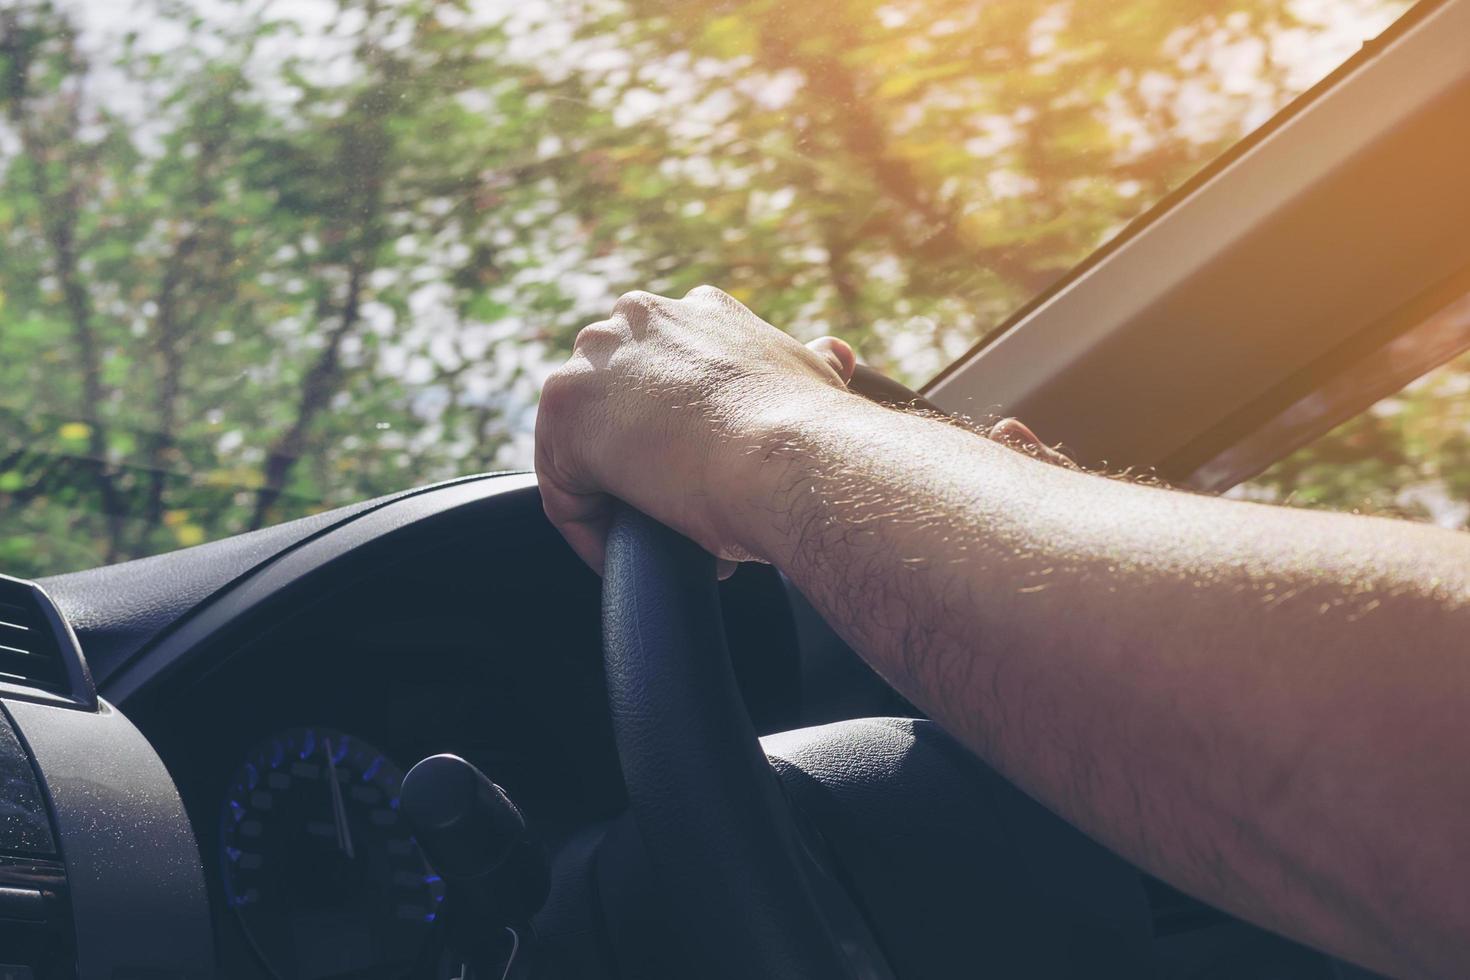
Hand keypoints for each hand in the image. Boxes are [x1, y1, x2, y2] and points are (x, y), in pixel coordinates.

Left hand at [535, 285, 856, 572]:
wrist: (791, 456)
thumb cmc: (814, 432)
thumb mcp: (816, 382)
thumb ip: (812, 365)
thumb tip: (831, 354)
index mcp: (698, 311)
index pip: (666, 369)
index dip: (682, 429)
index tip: (707, 473)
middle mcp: (640, 319)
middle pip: (616, 401)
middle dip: (642, 458)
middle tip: (679, 511)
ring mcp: (595, 361)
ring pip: (585, 444)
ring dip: (616, 498)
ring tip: (655, 544)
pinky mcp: (564, 414)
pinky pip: (565, 491)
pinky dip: (590, 533)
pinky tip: (628, 561)